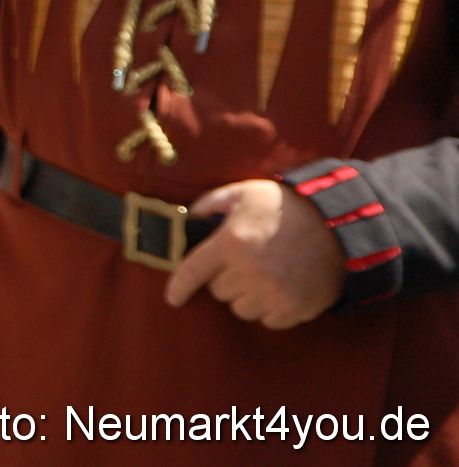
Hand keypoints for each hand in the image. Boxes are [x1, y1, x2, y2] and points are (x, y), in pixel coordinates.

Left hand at [164, 179, 345, 328]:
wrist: (341, 224)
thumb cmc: (288, 206)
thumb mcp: (244, 192)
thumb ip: (210, 203)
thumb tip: (188, 217)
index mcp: (232, 242)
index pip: (192, 272)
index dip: (178, 287)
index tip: (173, 298)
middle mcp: (250, 272)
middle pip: (218, 291)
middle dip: (225, 277)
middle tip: (244, 261)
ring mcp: (273, 293)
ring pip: (241, 309)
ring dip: (246, 295)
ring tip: (264, 273)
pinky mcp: (295, 309)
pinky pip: (268, 321)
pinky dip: (269, 308)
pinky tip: (280, 287)